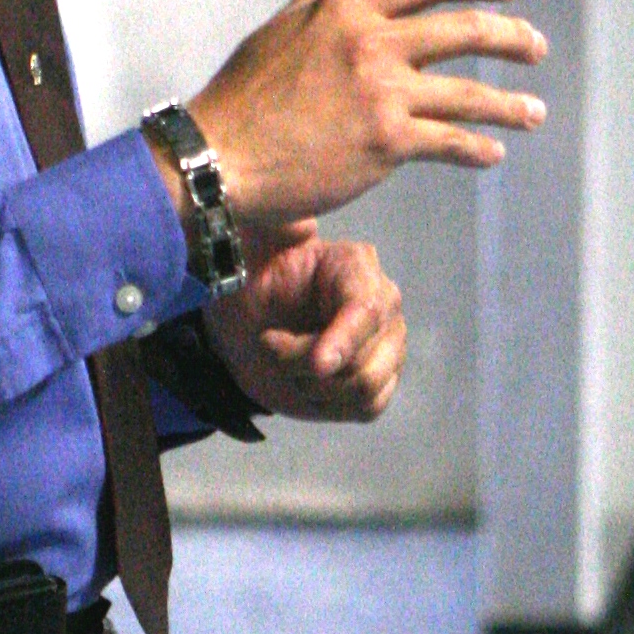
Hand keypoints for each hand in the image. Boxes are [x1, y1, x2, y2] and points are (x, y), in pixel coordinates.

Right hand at [159, 0, 545, 238]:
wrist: (219, 158)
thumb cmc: (240, 98)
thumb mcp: (276, 33)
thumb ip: (315, 1)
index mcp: (349, 10)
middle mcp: (373, 44)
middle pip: (465, 29)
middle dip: (511, 36)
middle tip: (535, 45)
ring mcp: (384, 94)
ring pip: (470, 93)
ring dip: (510, 104)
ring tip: (535, 113)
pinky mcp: (387, 144)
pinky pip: (450, 142)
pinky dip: (478, 148)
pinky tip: (493, 153)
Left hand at [204, 230, 406, 421]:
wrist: (244, 324)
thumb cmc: (249, 283)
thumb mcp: (248, 250)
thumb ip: (273, 232)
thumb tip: (302, 226)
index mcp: (357, 265)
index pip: (368, 309)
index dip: (344, 340)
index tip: (316, 365)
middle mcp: (385, 303)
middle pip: (363, 361)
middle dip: (306, 366)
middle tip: (269, 346)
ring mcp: (389, 344)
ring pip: (364, 388)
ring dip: (313, 386)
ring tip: (285, 363)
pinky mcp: (381, 380)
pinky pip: (367, 407)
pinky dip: (329, 404)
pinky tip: (304, 383)